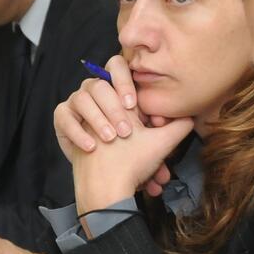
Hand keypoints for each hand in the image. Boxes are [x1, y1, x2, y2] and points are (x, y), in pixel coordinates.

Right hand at [55, 54, 171, 194]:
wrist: (107, 186)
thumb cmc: (134, 162)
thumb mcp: (161, 142)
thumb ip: (178, 126)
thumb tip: (190, 115)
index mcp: (120, 94)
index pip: (117, 67)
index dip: (124, 81)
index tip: (133, 104)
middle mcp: (97, 95)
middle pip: (98, 83)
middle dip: (112, 107)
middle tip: (124, 130)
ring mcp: (78, 105)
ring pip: (80, 97)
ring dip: (97, 119)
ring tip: (111, 139)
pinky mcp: (63, 119)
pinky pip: (63, 115)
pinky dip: (77, 131)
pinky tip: (90, 147)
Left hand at [71, 112, 193, 213]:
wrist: (102, 196)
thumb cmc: (130, 164)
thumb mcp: (164, 141)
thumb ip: (181, 125)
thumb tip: (188, 117)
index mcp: (116, 106)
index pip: (143, 107)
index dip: (157, 123)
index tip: (160, 134)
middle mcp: (100, 117)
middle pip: (136, 131)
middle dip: (154, 151)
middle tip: (163, 164)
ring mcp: (90, 137)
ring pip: (126, 147)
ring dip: (146, 165)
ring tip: (156, 181)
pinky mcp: (84, 155)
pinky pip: (113, 158)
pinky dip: (128, 170)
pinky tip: (142, 185)